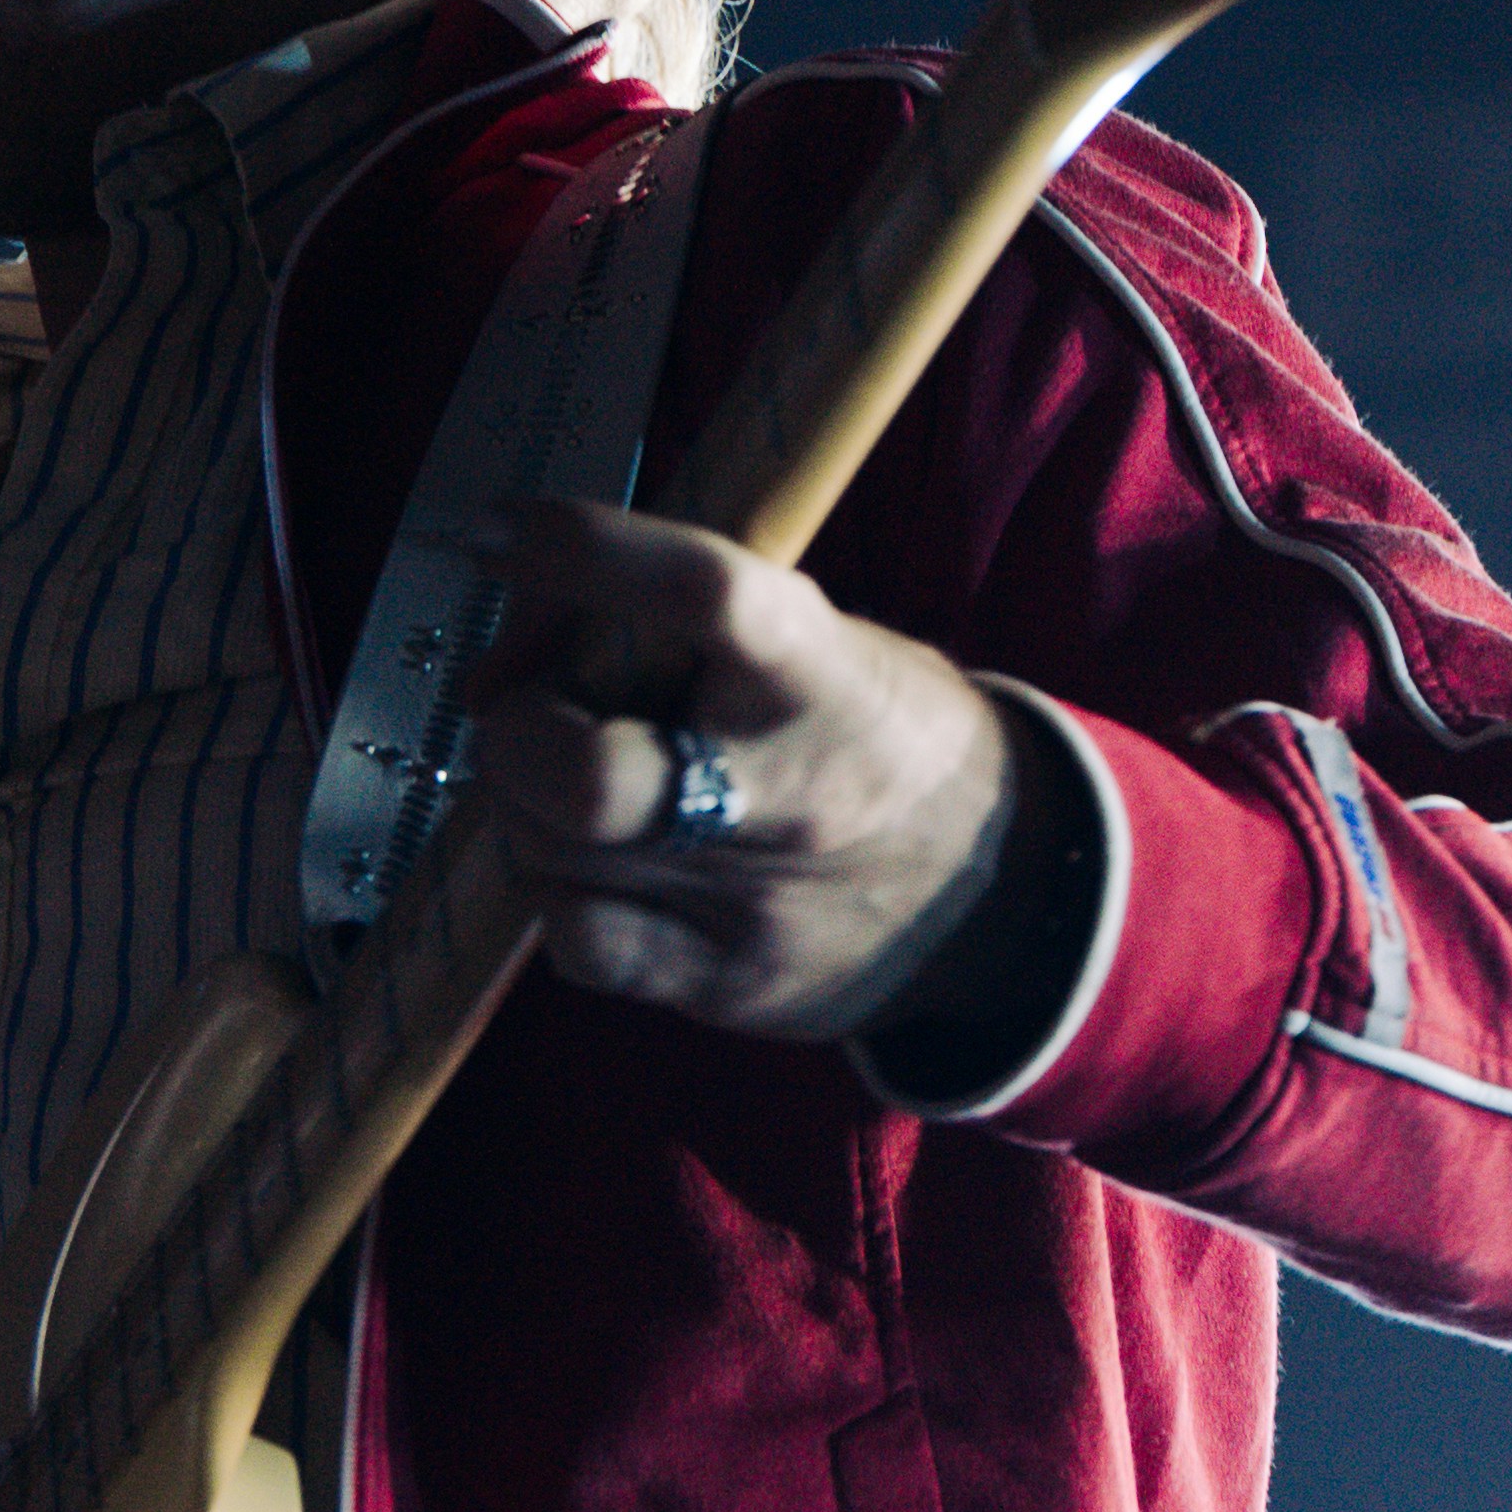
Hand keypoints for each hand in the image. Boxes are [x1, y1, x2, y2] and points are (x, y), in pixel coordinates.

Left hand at [465, 497, 1020, 1042]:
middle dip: (515, 731)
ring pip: (551, 854)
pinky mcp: (723, 981)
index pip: (700, 593)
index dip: (585, 552)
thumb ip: (683, 615)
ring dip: (527, 805)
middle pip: (584, 777)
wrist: (1010, 893)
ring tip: (580, 781)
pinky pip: (576, 940)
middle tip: (525, 709)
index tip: (501, 531)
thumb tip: (524, 606)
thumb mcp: (820, 638)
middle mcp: (786, 791)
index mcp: (819, 673)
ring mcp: (751, 901)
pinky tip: (602, 865)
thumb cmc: (876, 734)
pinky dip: (558, 892)